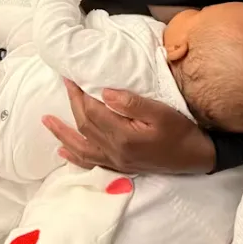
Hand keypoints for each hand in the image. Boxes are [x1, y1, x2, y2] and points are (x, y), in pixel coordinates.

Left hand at [43, 80, 215, 174]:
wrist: (195, 157)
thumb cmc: (180, 131)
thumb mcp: (160, 112)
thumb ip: (132, 103)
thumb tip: (105, 92)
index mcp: (123, 136)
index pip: (92, 112)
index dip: (78, 94)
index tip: (70, 77)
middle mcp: (115, 151)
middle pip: (84, 126)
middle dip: (71, 105)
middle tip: (65, 85)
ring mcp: (116, 161)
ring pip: (81, 147)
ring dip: (62, 134)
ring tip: (47, 122)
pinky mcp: (120, 167)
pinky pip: (91, 163)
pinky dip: (74, 157)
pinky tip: (63, 153)